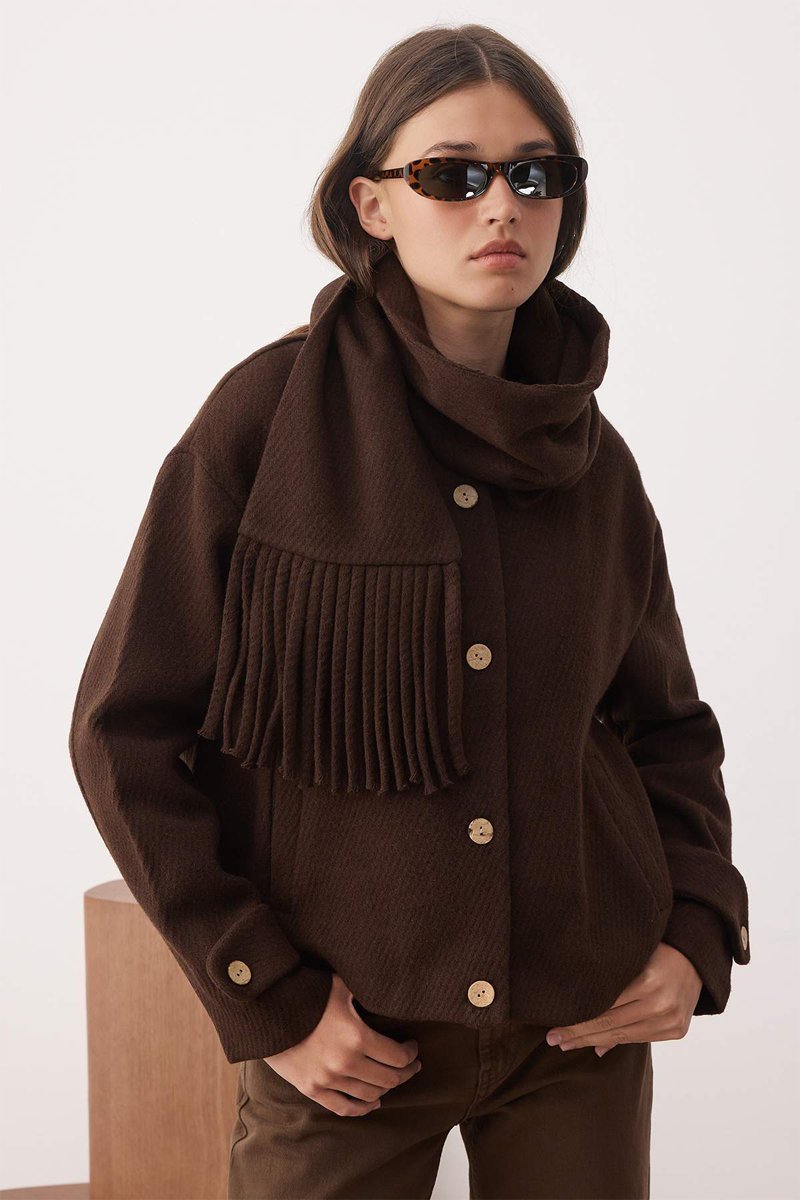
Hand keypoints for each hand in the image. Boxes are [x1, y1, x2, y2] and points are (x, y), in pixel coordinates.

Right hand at [263, 972, 421, 1115]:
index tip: (412, 1047)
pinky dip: (362, 1108)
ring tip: (391, 1078)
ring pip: (370, 1095)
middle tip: (411, 1065)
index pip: (398, 1057)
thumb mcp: (340, 986)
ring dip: (386, 1088)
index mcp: (357, 1036)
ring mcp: (329, 1080)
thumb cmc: (306, 994)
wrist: (266, 1012)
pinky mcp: (312, 1089)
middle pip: (389, 1079)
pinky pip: (344, 1108)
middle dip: (405, 1072)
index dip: (410, 1054)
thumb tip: (385, 987)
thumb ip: (365, 991)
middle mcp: (346, 1063)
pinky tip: (372, 1102)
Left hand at [545, 942, 703, 1057]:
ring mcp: (670, 1020)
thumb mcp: (632, 958)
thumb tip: (582, 1004)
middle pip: (609, 1023)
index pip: (603, 1006)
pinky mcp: (677, 1030)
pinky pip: (638, 1039)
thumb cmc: (655, 951)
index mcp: (647, 981)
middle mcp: (660, 1003)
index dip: (576, 1020)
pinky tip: (596, 1045)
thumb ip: (609, 983)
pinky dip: (616, 1041)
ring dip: (592, 1041)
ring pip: (622, 1035)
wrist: (696, 959)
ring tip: (566, 1044)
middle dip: (578, 1034)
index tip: (552, 1028)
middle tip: (552, 1040)